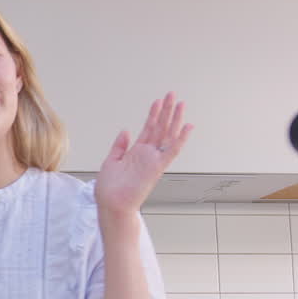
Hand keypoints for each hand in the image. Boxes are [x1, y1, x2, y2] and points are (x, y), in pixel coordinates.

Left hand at [94, 92, 191, 213]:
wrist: (111, 204)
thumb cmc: (110, 189)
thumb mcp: (111, 161)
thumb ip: (119, 146)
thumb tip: (125, 131)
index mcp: (136, 152)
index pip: (148, 129)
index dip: (153, 114)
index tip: (158, 101)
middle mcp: (147, 154)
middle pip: (160, 128)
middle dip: (166, 111)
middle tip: (172, 95)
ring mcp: (153, 160)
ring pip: (167, 135)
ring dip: (174, 119)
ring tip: (180, 104)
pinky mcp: (157, 167)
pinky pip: (171, 151)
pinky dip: (180, 139)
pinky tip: (187, 127)